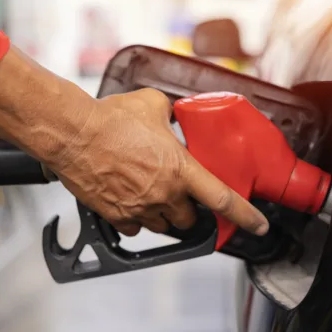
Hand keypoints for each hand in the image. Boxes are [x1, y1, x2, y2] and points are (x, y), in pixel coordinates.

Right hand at [49, 88, 268, 236]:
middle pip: (189, 219)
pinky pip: (135, 228)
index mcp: (180, 169)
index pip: (223, 198)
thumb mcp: (151, 103)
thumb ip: (169, 113)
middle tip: (180, 194)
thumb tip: (171, 114)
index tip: (258, 224)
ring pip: (162, 226)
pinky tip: (130, 200)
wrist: (73, 134)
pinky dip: (136, 219)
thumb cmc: (110, 118)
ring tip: (151, 194)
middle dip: (188, 209)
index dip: (246, 215)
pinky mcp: (116, 215)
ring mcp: (139, 208)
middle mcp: (164, 194)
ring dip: (163, 214)